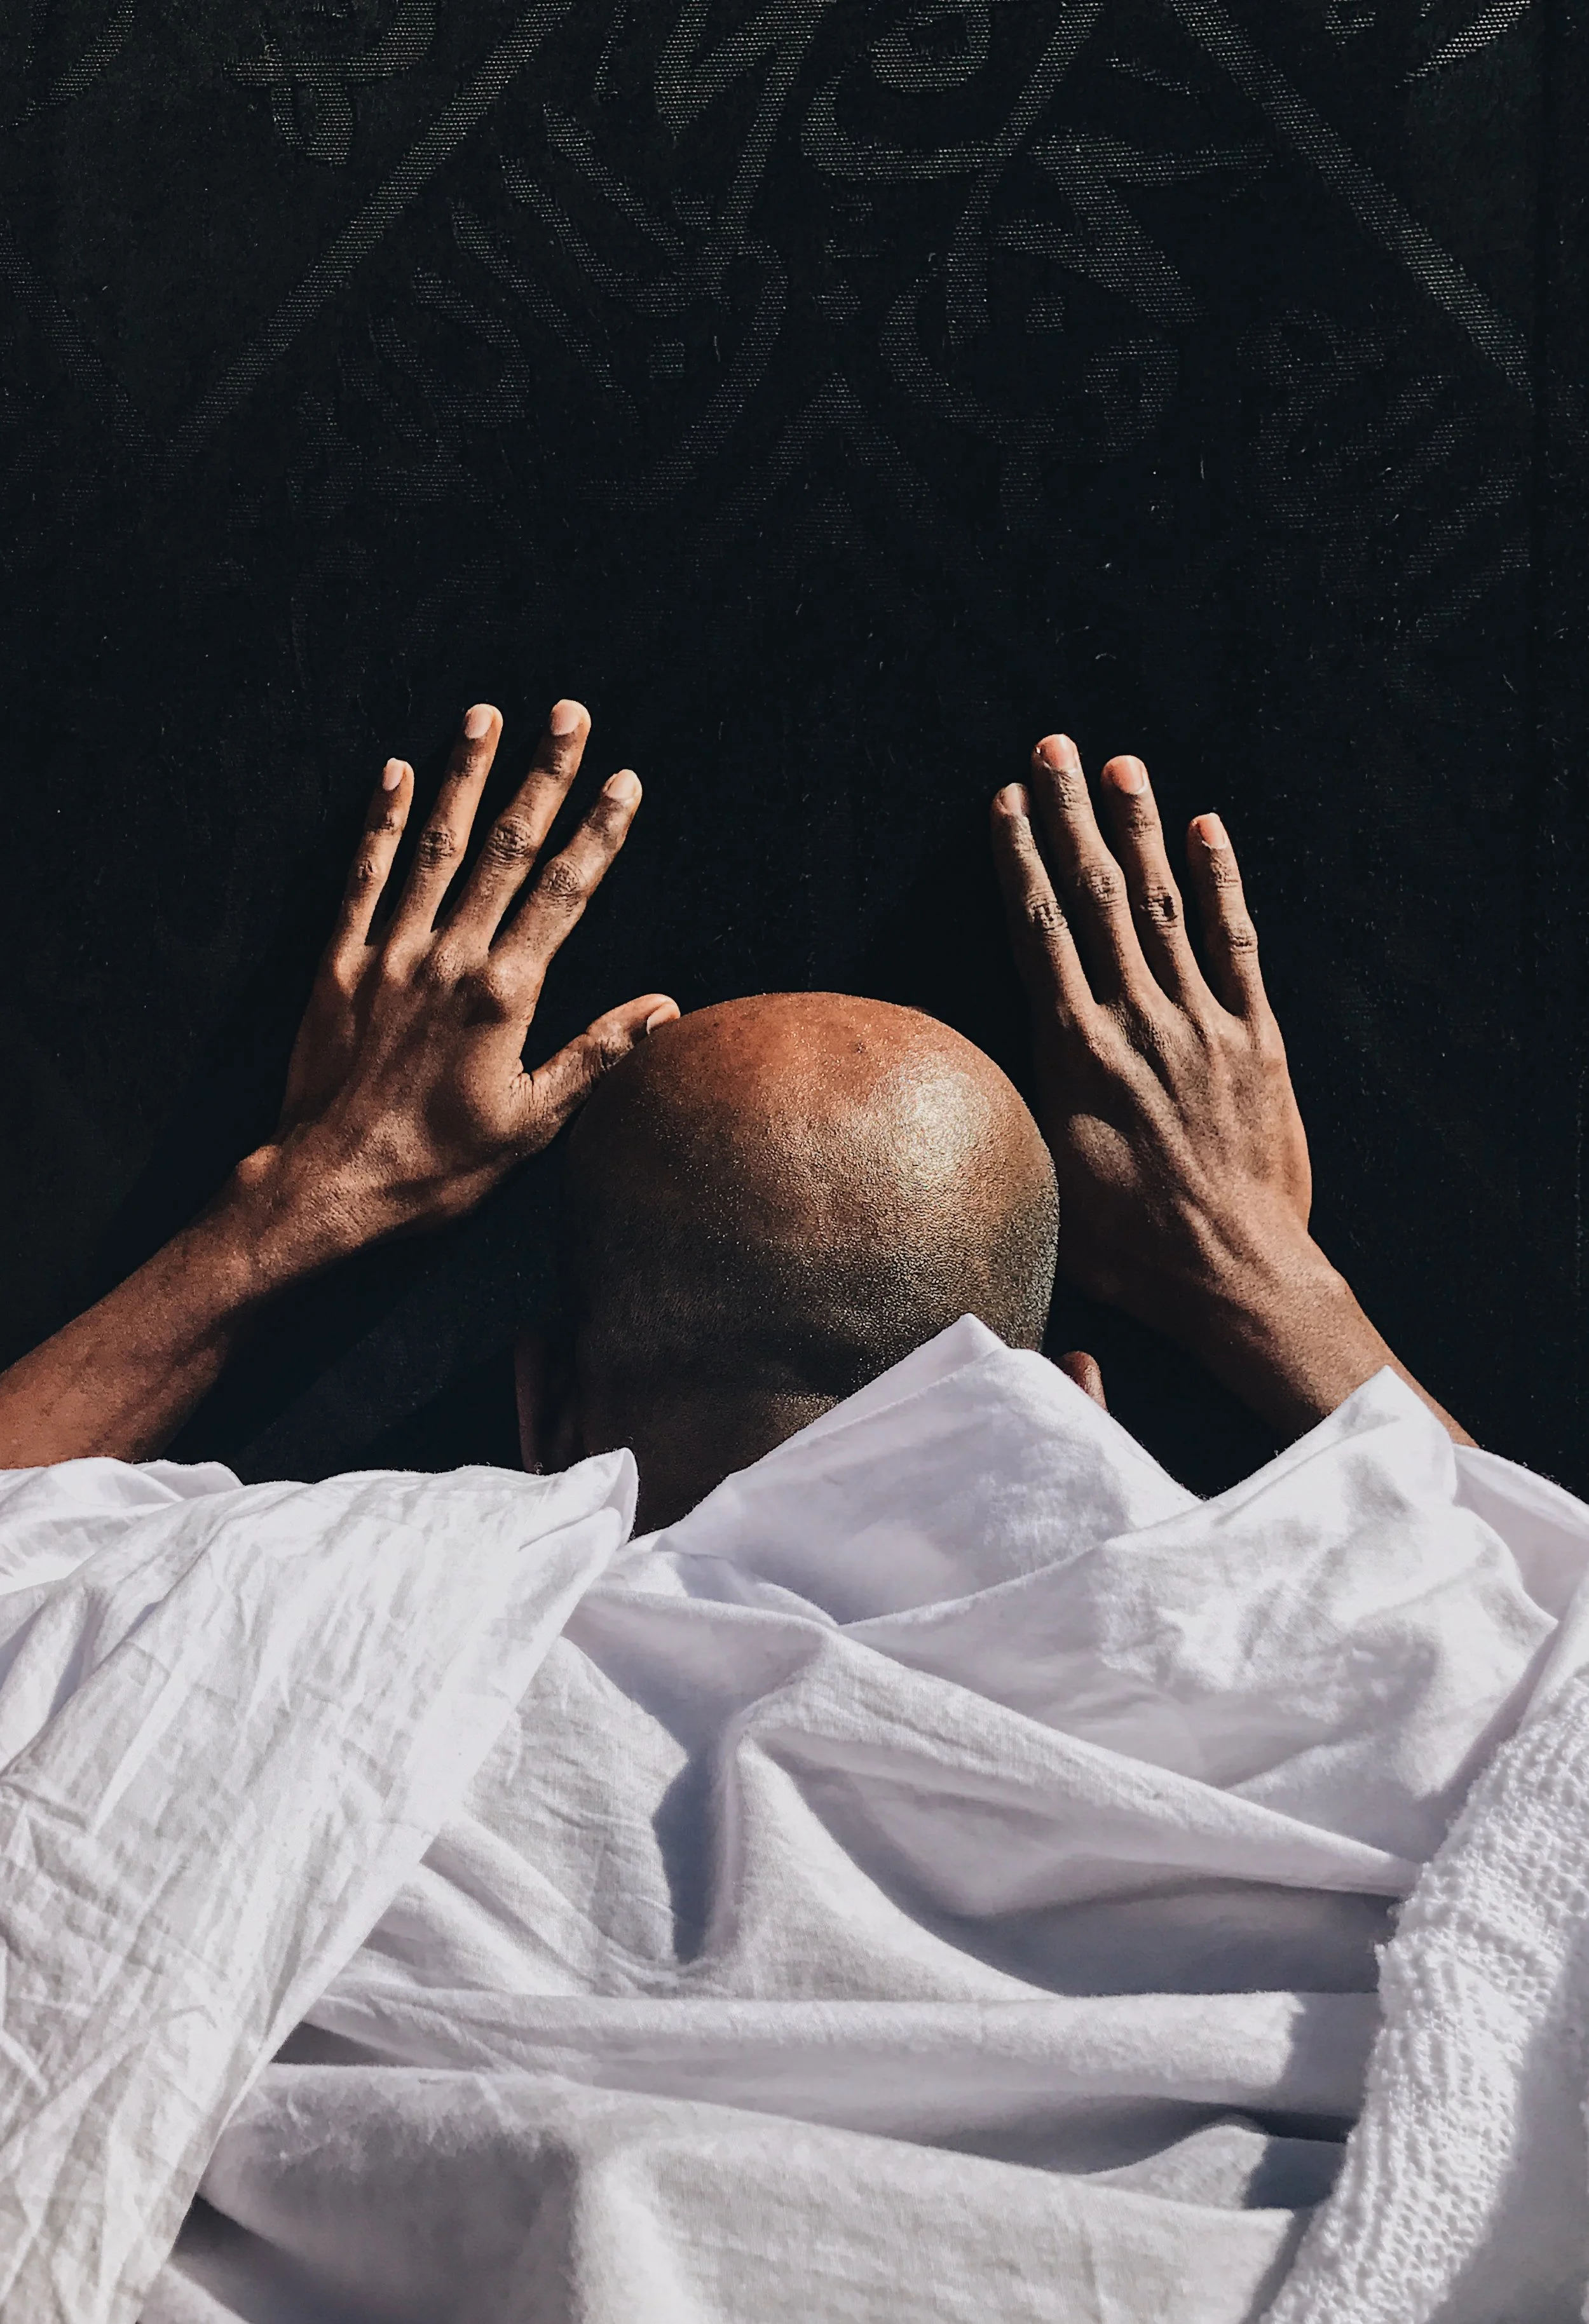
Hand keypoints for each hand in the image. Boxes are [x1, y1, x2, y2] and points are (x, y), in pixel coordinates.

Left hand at [254, 697, 677, 1259]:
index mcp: (505, 994)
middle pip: (508, 849)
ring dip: (464, 776)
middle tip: (567, 715)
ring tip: (484, 715)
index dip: (600, 831)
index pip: (565, 892)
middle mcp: (450, 958)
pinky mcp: (338, 965)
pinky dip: (379, 822)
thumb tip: (662, 1007)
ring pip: (436, 846)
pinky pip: (362, 877)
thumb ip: (596, 1055)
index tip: (626, 780)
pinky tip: (394, 773)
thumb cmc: (438, 1168)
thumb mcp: (533, 1123)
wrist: (328, 1187)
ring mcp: (390, 955)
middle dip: (543, 776)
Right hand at [991, 735, 1469, 1440]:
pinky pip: (1235, 944)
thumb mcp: (1044, 1183)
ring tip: (1121, 767)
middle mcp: (1134, 1023)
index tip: (1004, 802)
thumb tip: (973, 1071)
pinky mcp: (1255, 1039)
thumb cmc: (1129, 1248)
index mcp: (1074, 1054)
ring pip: (1160, 906)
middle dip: (1069, 817)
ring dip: (1139, 830)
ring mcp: (1200, 1024)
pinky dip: (1220, 883)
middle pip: (1093, 898)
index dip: (1019, 860)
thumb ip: (1017, 1111)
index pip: (1039, 933)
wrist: (1232, 1272)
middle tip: (1053, 750)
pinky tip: (1206, 831)